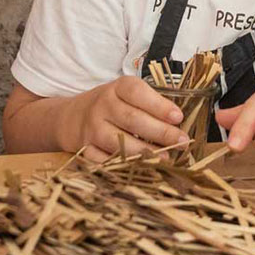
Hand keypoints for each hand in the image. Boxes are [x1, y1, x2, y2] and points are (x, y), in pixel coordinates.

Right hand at [59, 76, 189, 161]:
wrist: (72, 117)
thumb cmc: (111, 103)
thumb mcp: (128, 93)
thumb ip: (151, 102)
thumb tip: (177, 121)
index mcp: (118, 87)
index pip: (139, 94)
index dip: (160, 106)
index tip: (178, 117)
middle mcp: (103, 106)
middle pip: (133, 120)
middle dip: (161, 132)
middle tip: (182, 140)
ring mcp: (92, 128)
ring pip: (120, 142)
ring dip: (146, 152)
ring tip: (166, 156)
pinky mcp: (85, 149)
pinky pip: (105, 160)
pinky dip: (124, 165)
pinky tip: (141, 167)